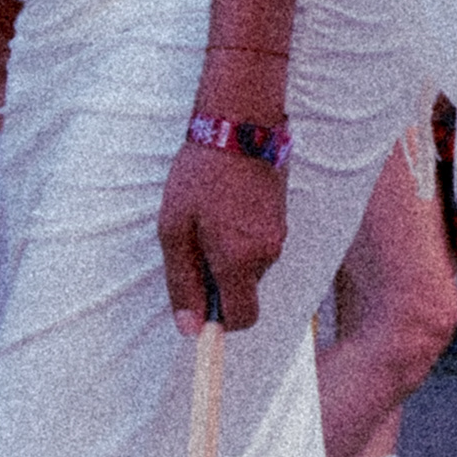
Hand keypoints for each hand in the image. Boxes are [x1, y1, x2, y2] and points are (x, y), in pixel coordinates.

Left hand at [160, 138, 288, 333]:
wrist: (239, 127)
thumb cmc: (199, 177)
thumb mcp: (175, 231)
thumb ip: (183, 284)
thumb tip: (190, 329)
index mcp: (240, 261)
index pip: (241, 319)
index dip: (218, 321)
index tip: (197, 302)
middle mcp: (268, 253)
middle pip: (244, 292)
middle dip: (218, 280)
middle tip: (192, 243)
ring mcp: (279, 234)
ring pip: (251, 267)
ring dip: (228, 256)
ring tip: (207, 218)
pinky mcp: (282, 217)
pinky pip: (259, 245)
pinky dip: (240, 238)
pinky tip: (224, 208)